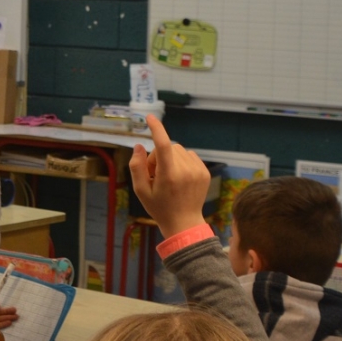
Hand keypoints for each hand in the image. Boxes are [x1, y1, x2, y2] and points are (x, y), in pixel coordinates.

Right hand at [128, 115, 208, 237]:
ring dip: (170, 158)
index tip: (149, 118)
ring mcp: (197, 171)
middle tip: (155, 174)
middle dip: (158, 156)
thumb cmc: (159, 207)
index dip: (156, 129)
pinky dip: (182, 161)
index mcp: (168, 175)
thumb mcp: (140, 191)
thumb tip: (139, 146)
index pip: (163, 145)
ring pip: (179, 150)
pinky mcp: (204, 172)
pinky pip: (190, 156)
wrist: (184, 222)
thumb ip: (136, 167)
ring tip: (167, 177)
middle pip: (168, 147)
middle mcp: (185, 171)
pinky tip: (178, 177)